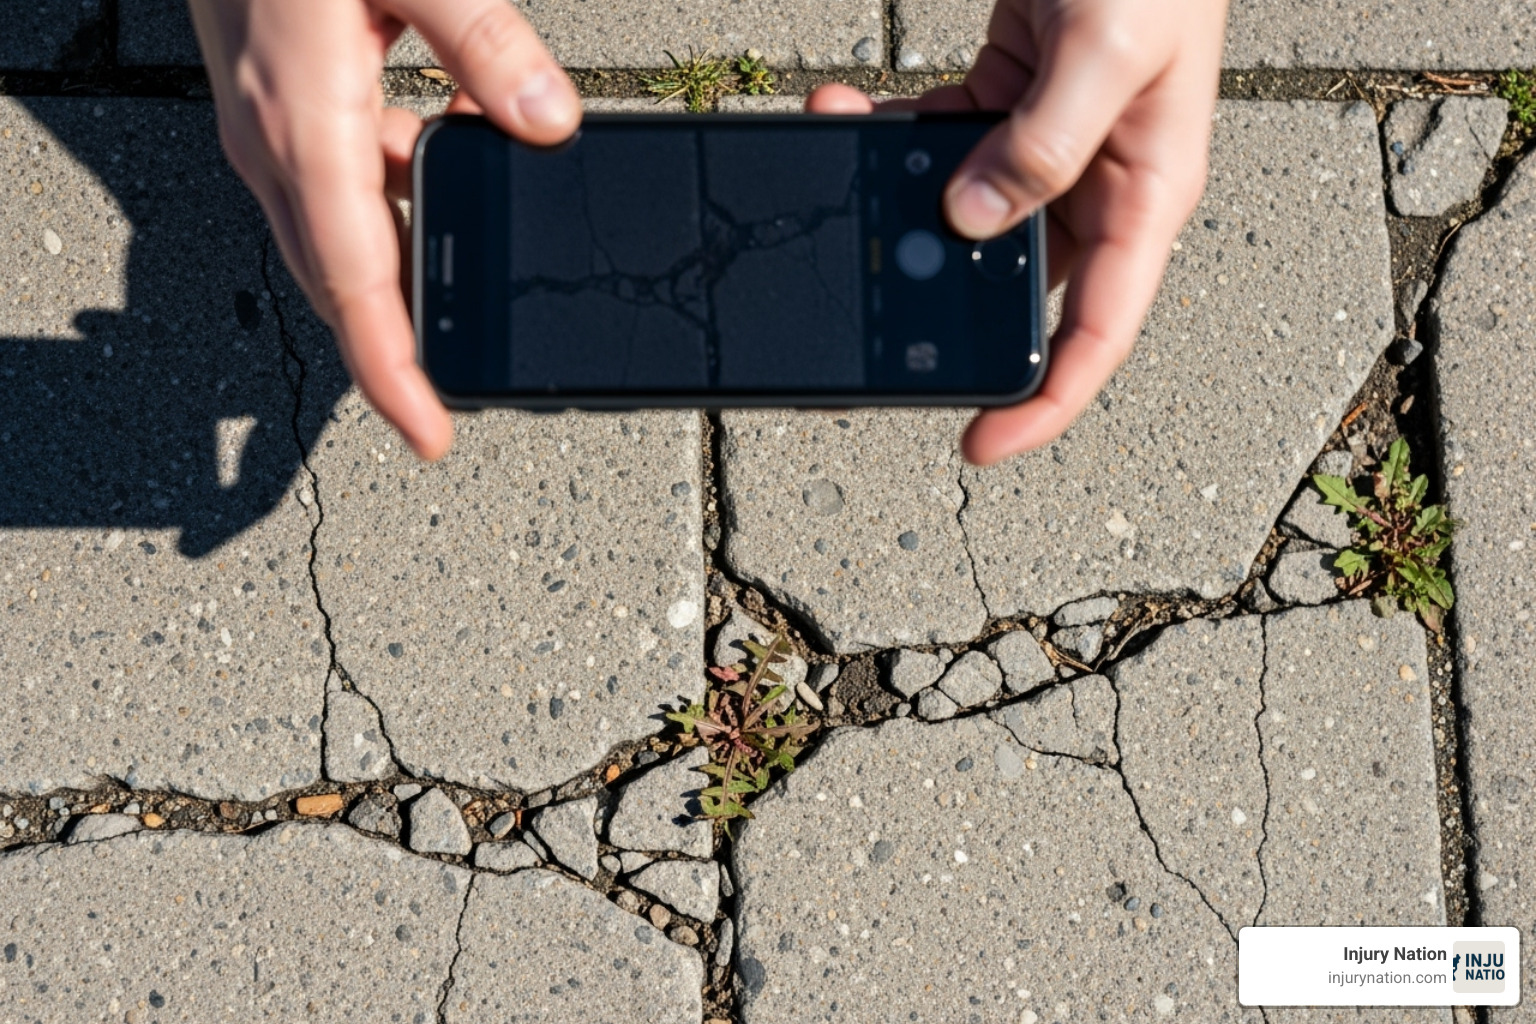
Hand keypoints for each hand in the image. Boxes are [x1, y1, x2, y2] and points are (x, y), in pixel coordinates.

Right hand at [188, 0, 580, 458]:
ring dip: (401, 277)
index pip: (357, 287)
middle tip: (462, 390)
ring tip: (471, 293)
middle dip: (398, 347)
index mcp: (304, 129)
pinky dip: (395, 207)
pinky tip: (453, 168)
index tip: (433, 434)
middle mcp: (276, 147)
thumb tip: (548, 121)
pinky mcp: (280, 107)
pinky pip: (340, 191)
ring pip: (341, 243)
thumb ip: (484, 41)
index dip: (393, 372)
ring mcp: (270, 131)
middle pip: (344, 285)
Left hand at [808, 0, 1226, 465]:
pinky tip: (847, 118)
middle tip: (866, 315)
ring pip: (961, 216)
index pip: (1097, 330)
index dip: (1044, 401)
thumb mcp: (1108, 49)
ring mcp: (1048, 146)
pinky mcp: (1006, 102)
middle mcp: (1097, 183)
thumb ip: (1041, 142)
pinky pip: (939, 145)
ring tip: (840, 178)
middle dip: (940, 301)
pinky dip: (890, 140)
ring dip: (896, 208)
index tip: (980, 441)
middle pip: (1015, 284)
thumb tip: (969, 220)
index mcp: (1145, 193)